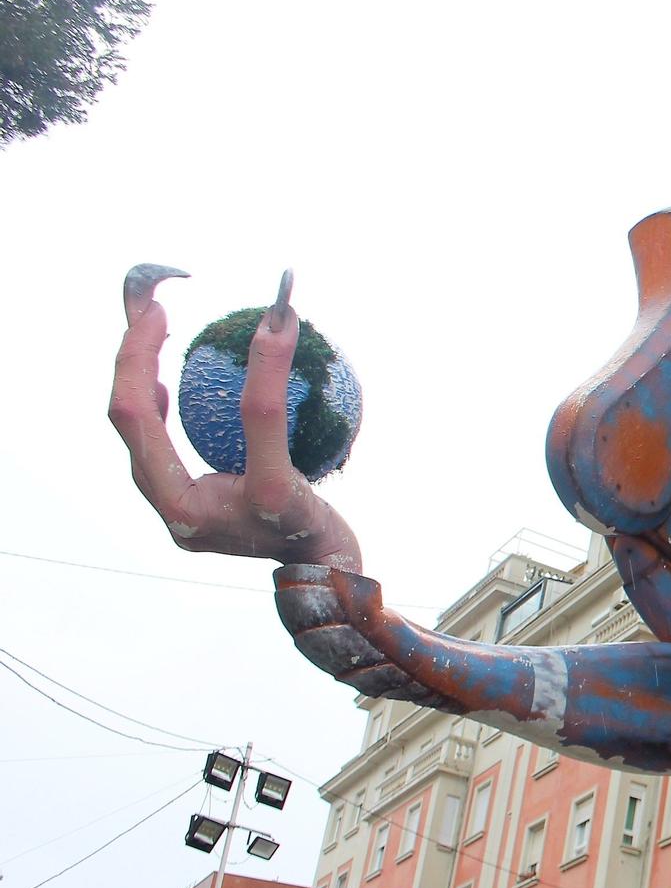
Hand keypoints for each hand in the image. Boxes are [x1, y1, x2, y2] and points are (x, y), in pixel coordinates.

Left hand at [108, 266, 362, 570]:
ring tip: (157, 335)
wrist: (326, 577)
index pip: (135, 415)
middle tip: (153, 310)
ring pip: (141, 427)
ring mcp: (178, 498)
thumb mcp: (285, 475)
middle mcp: (165, 501)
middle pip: (128, 417)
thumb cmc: (309, 535)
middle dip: (132, 358)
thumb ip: (269, 405)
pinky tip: (176, 383)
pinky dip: (163, 401)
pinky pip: (164, 436)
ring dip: (142, 376)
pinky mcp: (195, 492)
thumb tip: (274, 325)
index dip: (138, 357)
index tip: (160, 311)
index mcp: (173, 502)